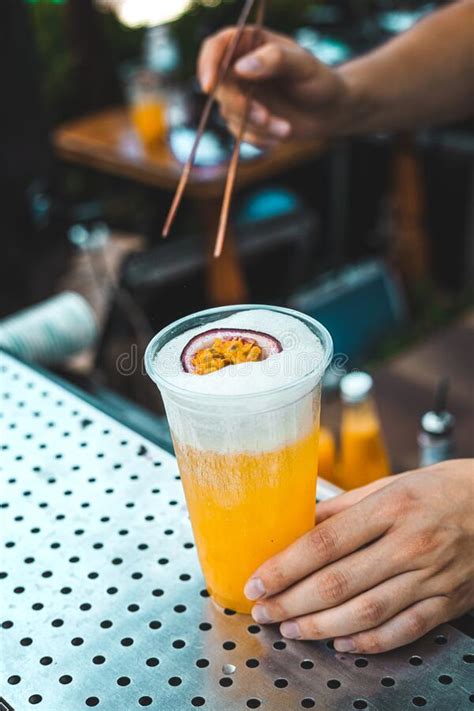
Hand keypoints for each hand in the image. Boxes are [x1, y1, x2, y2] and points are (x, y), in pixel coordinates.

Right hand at [197, 27, 347, 146]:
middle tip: (264, 117)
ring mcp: (240, 95)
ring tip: (285, 128)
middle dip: (239, 105)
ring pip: (230, 113)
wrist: (330, 111)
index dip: (207, 64)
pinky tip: (280, 134)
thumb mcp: (303, 66)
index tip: (210, 85)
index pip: (216, 47)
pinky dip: (259, 138)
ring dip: (257, 126)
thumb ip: (275, 60)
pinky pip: (239, 133)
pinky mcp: (244, 119)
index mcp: (250, 44)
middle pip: (218, 86)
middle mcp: (239, 68)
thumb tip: (240, 67)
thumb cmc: (320, 81)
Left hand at [243, 460, 473, 652]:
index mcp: (390, 508)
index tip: (258, 581)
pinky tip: (340, 642)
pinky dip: (368, 642)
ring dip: (320, 626)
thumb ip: (344, 507)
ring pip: (366, 612)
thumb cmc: (439, 489)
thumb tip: (299, 524)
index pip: (325, 543)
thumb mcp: (390, 485)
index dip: (285, 567)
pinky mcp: (447, 602)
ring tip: (290, 628)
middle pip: (339, 583)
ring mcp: (431, 576)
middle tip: (264, 610)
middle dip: (292, 601)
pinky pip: (403, 630)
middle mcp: (410, 543)